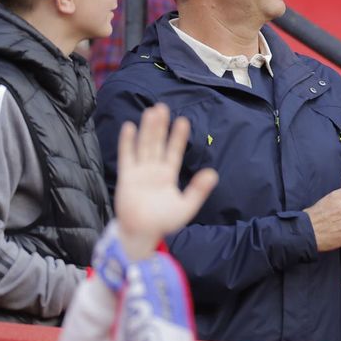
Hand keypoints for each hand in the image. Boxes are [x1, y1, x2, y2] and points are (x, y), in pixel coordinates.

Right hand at [114, 104, 218, 260]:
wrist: (141, 234)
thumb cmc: (163, 222)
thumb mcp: (186, 206)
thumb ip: (198, 190)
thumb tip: (214, 173)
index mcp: (168, 175)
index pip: (175, 152)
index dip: (178, 137)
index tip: (183, 121)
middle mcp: (154, 170)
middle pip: (158, 143)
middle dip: (161, 126)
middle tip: (163, 107)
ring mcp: (140, 172)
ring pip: (144, 146)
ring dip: (147, 130)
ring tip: (151, 112)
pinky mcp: (127, 177)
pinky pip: (127, 156)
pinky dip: (127, 142)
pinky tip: (129, 127)